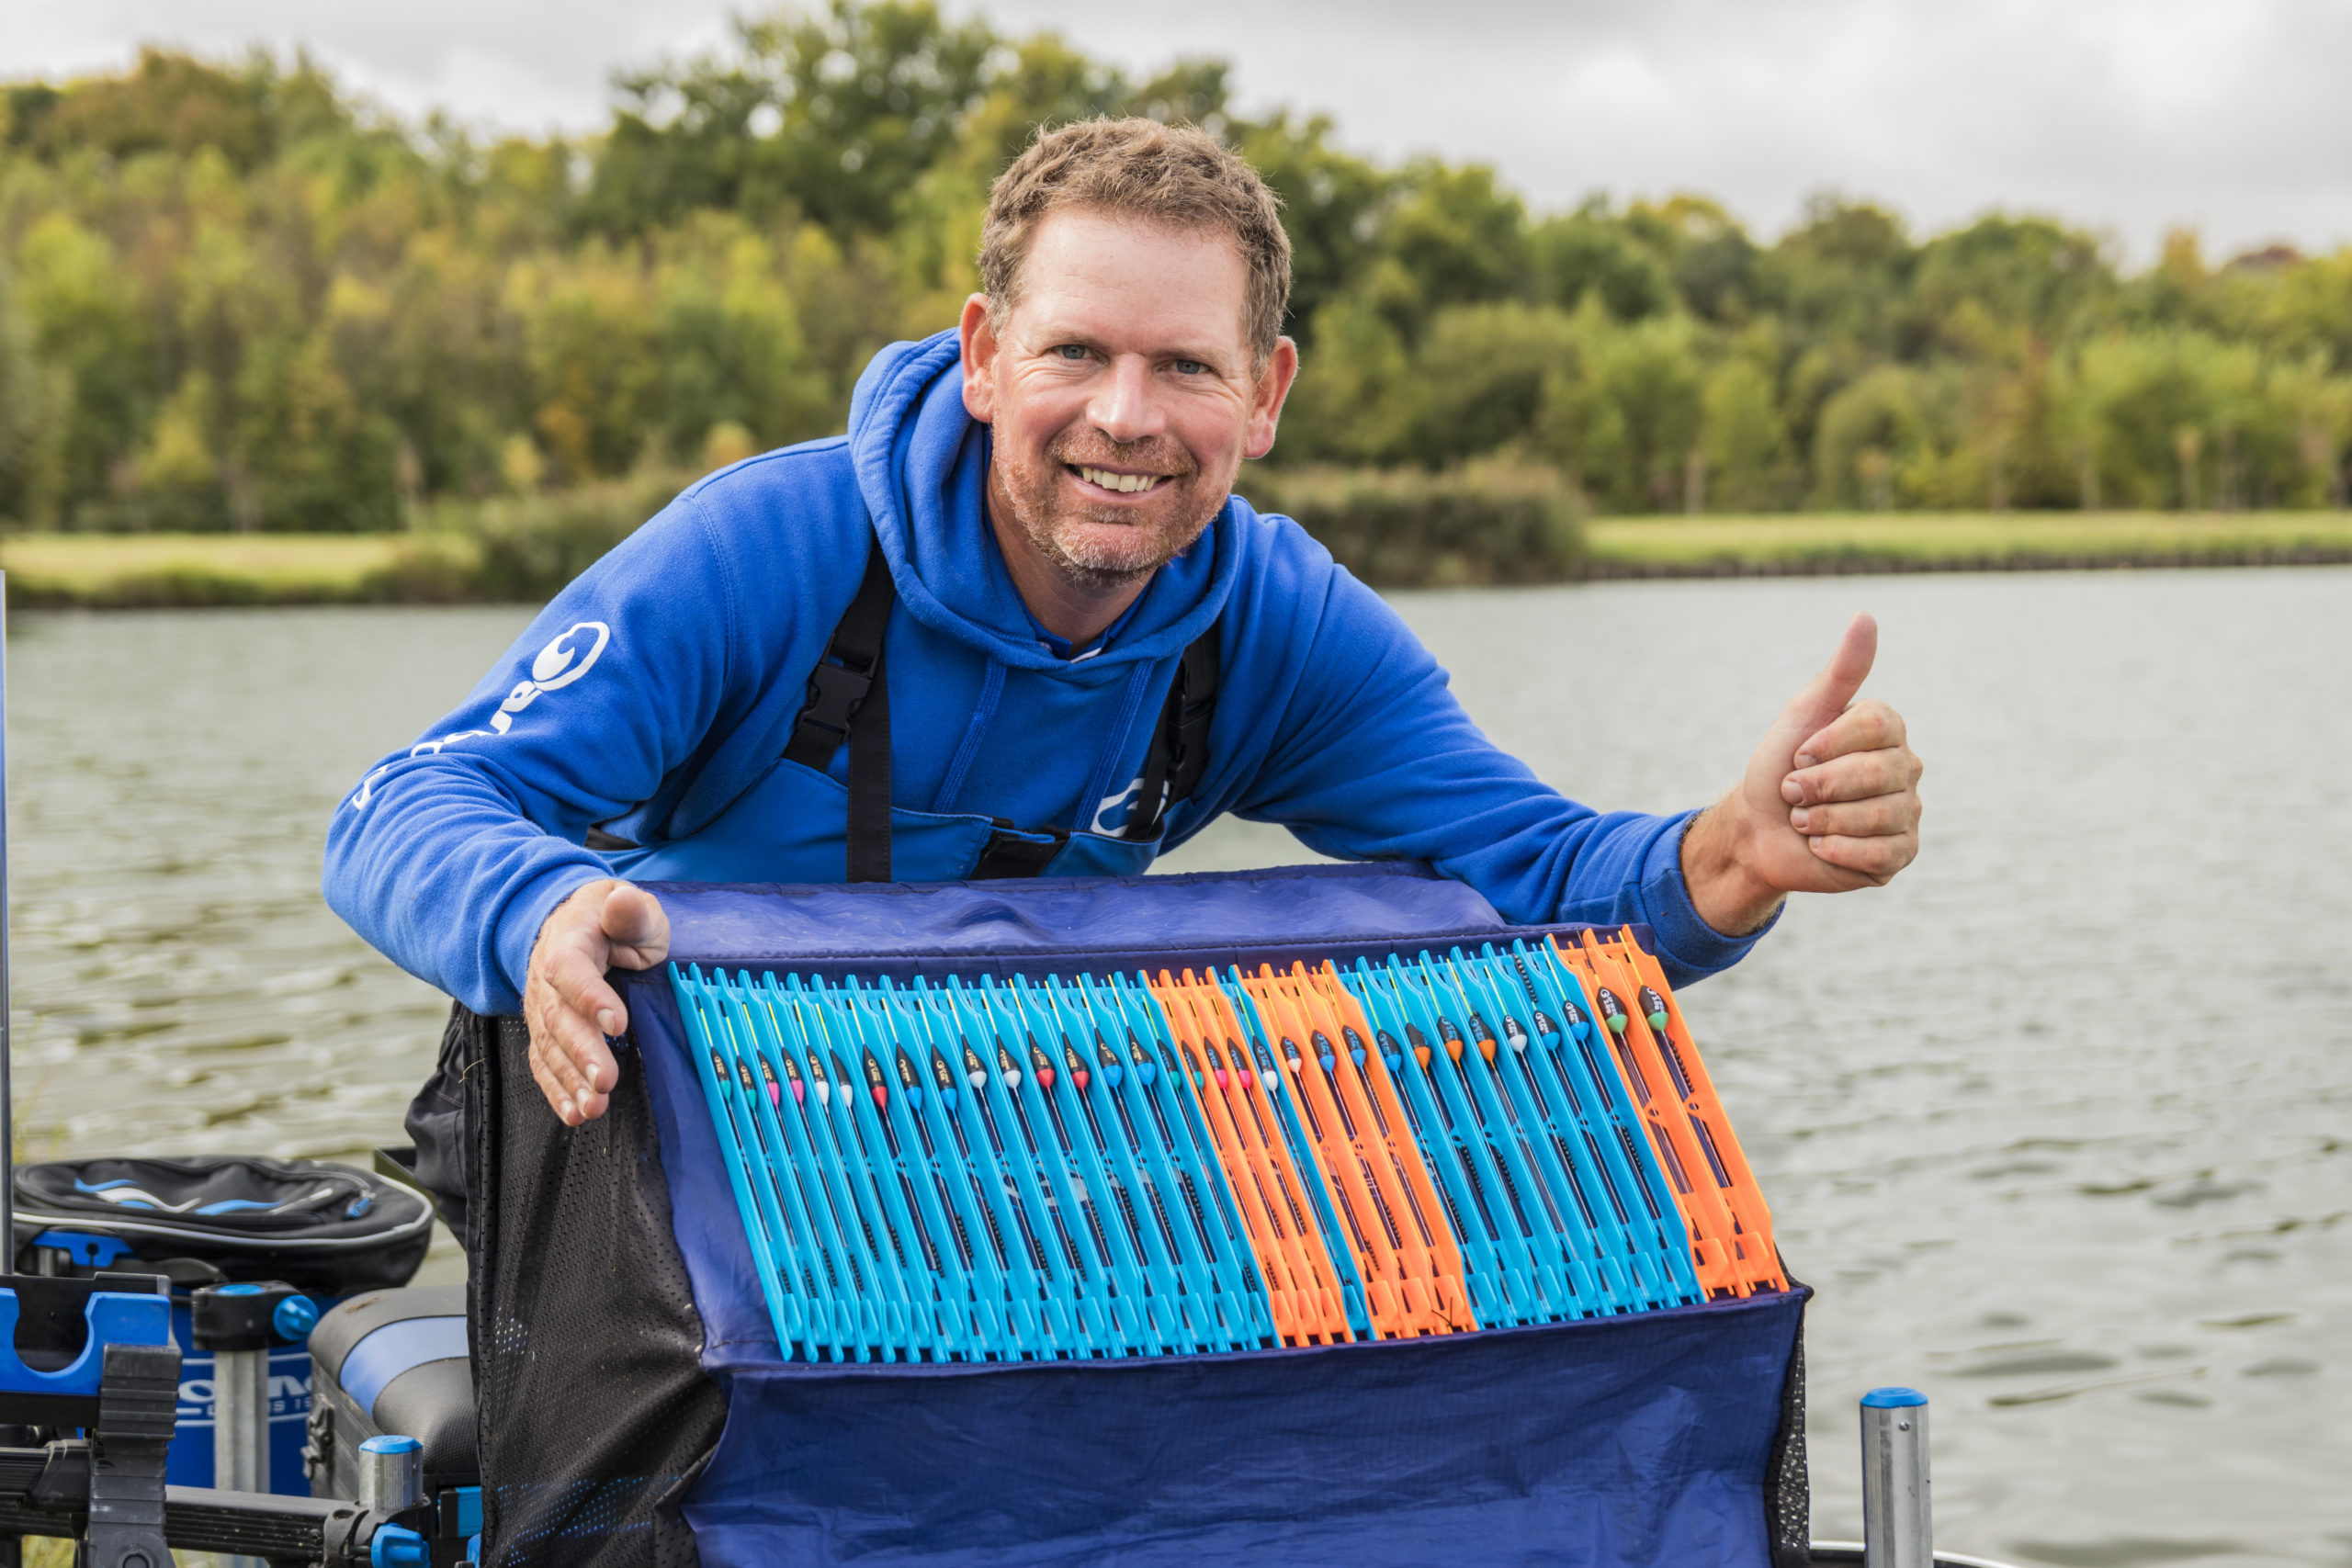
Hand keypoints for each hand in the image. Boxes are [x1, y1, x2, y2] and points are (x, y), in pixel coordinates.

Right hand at [522, 879, 669, 1125]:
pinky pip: (544, 1064)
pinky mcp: (544, 1033)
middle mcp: (545, 980)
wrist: (572, 925)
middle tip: (606, 1080)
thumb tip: (624, 901)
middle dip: (581, 1052)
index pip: (572, 969)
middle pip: (558, 1019)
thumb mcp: (630, 906)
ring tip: (593, 1107)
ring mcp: (541, 1010)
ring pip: (549, 1048)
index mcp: (567, 943)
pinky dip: (557, 1092)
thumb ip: (631, 911)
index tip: (618, 1022)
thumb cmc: (610, 919)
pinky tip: (575, 1114)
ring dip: (570, 1081)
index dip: (591, 997)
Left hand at [1682, 612, 1923, 933]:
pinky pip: (1879, 853)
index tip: (1799, 755)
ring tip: (1804, 819)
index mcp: (1887, 731)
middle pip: (1876, 772)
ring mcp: (1907, 812)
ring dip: (1822, 820)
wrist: (1757, 828)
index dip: (1825, 744)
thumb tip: (1866, 617)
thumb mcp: (1804, 713)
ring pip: (1877, 815)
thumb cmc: (1779, 767)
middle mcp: (1906, 768)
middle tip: (1793, 792)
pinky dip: (1836, 850)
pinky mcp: (1900, 854)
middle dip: (1818, 785)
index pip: (1876, 726)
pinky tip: (1820, 845)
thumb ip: (1841, 671)